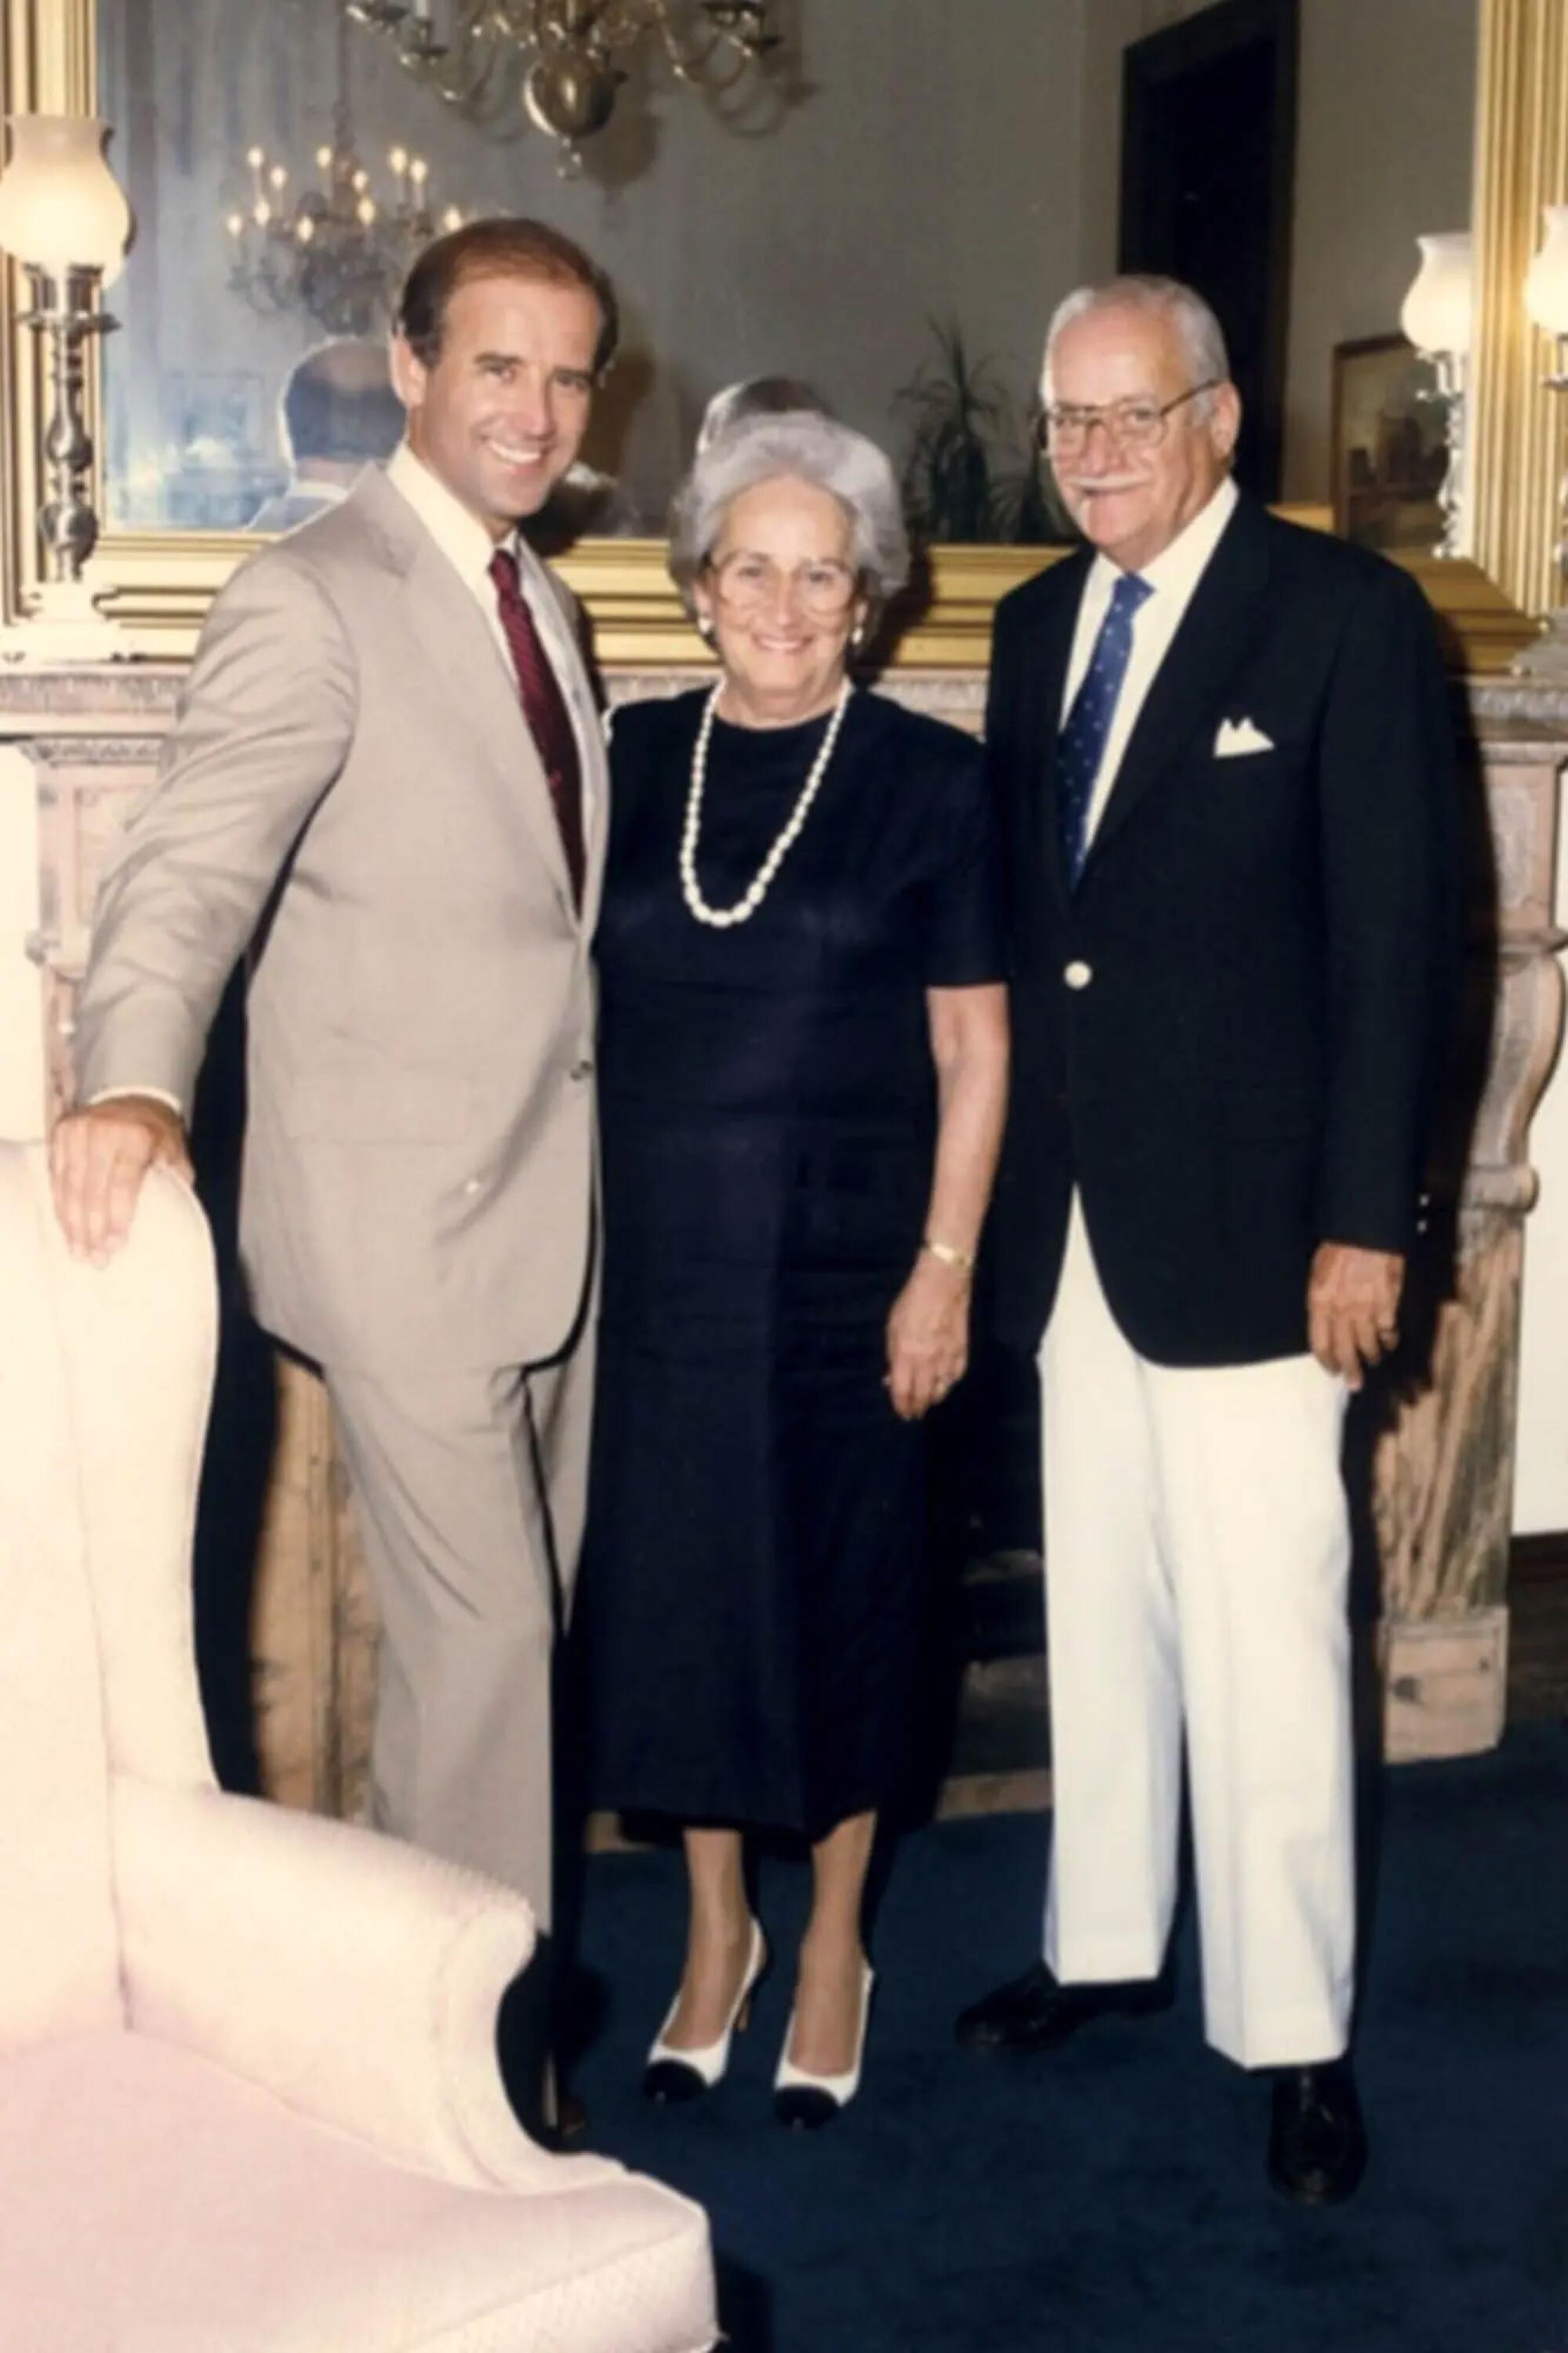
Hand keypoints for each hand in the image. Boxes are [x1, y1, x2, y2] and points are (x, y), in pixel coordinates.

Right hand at [49, 1097, 192, 1265]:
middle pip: (93, 1190)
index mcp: (136, 1136)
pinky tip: (67, 1227)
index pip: (123, 1184)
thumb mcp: (175, 1152)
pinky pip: (56, 1176)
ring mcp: (79, 1131)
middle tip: (96, 1258)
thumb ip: (174, 1182)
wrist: (134, 1096)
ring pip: (70, 1186)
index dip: (117, 1218)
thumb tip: (175, 1218)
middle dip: (93, 1229)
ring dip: (73, 1223)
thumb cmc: (157, 1132)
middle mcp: (104, 1131)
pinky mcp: (61, 1133)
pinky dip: (60, 1204)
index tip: (115, 1245)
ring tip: (79, 1251)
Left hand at [885, 1252, 969, 1420]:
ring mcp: (947, 1357)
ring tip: (927, 1401)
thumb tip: (890, 1378)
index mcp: (906, 1354)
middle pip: (923, 1396)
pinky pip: (956, 1376)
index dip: (901, 1406)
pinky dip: (949, 1384)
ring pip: (941, 1390)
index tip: (901, 1413)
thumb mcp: (892, 1327)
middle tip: (913, 1413)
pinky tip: (944, 1384)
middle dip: (917, 1408)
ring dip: (933, 1399)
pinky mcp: (963, 1350)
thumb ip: (892, 1356)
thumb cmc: (911, 1301)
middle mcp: (927, 1361)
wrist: (943, 1282)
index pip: (903, 1391)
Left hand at [1306, 1242, 1404, 1389]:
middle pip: (1344, 1351)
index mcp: (1319, 1302)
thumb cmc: (1338, 1247)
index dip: (1326, 1361)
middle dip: (1350, 1371)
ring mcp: (1364, 1309)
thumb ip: (1320, 1301)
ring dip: (1371, 1356)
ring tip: (1373, 1360)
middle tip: (1355, 1384)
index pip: (1319, 1343)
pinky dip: (1389, 1338)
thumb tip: (1324, 1322)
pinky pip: (1387, 1330)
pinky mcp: (1387, 1304)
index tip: (1332, 1370)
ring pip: (1368, 1344)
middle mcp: (1340, 1310)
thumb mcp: (1317, 1273)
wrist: (1365, 1230)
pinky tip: (1389, 1341)